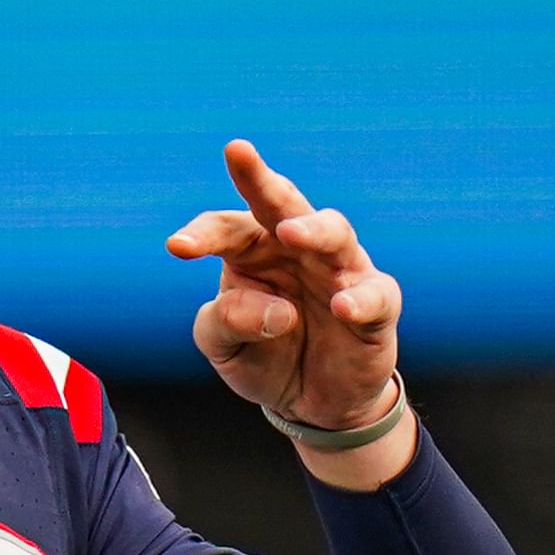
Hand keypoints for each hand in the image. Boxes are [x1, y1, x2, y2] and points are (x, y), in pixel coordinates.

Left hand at [167, 139, 401, 426]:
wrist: (313, 401)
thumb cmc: (264, 356)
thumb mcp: (223, 346)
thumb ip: (226, 322)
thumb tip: (272, 310)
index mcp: (252, 250)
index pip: (225, 228)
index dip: (203, 233)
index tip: (177, 248)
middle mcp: (298, 249)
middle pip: (282, 204)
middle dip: (261, 179)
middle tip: (238, 152)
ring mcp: (341, 272)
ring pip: (334, 234)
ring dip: (312, 229)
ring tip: (290, 232)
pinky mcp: (377, 305)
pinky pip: (375, 295)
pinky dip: (360, 298)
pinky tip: (341, 306)